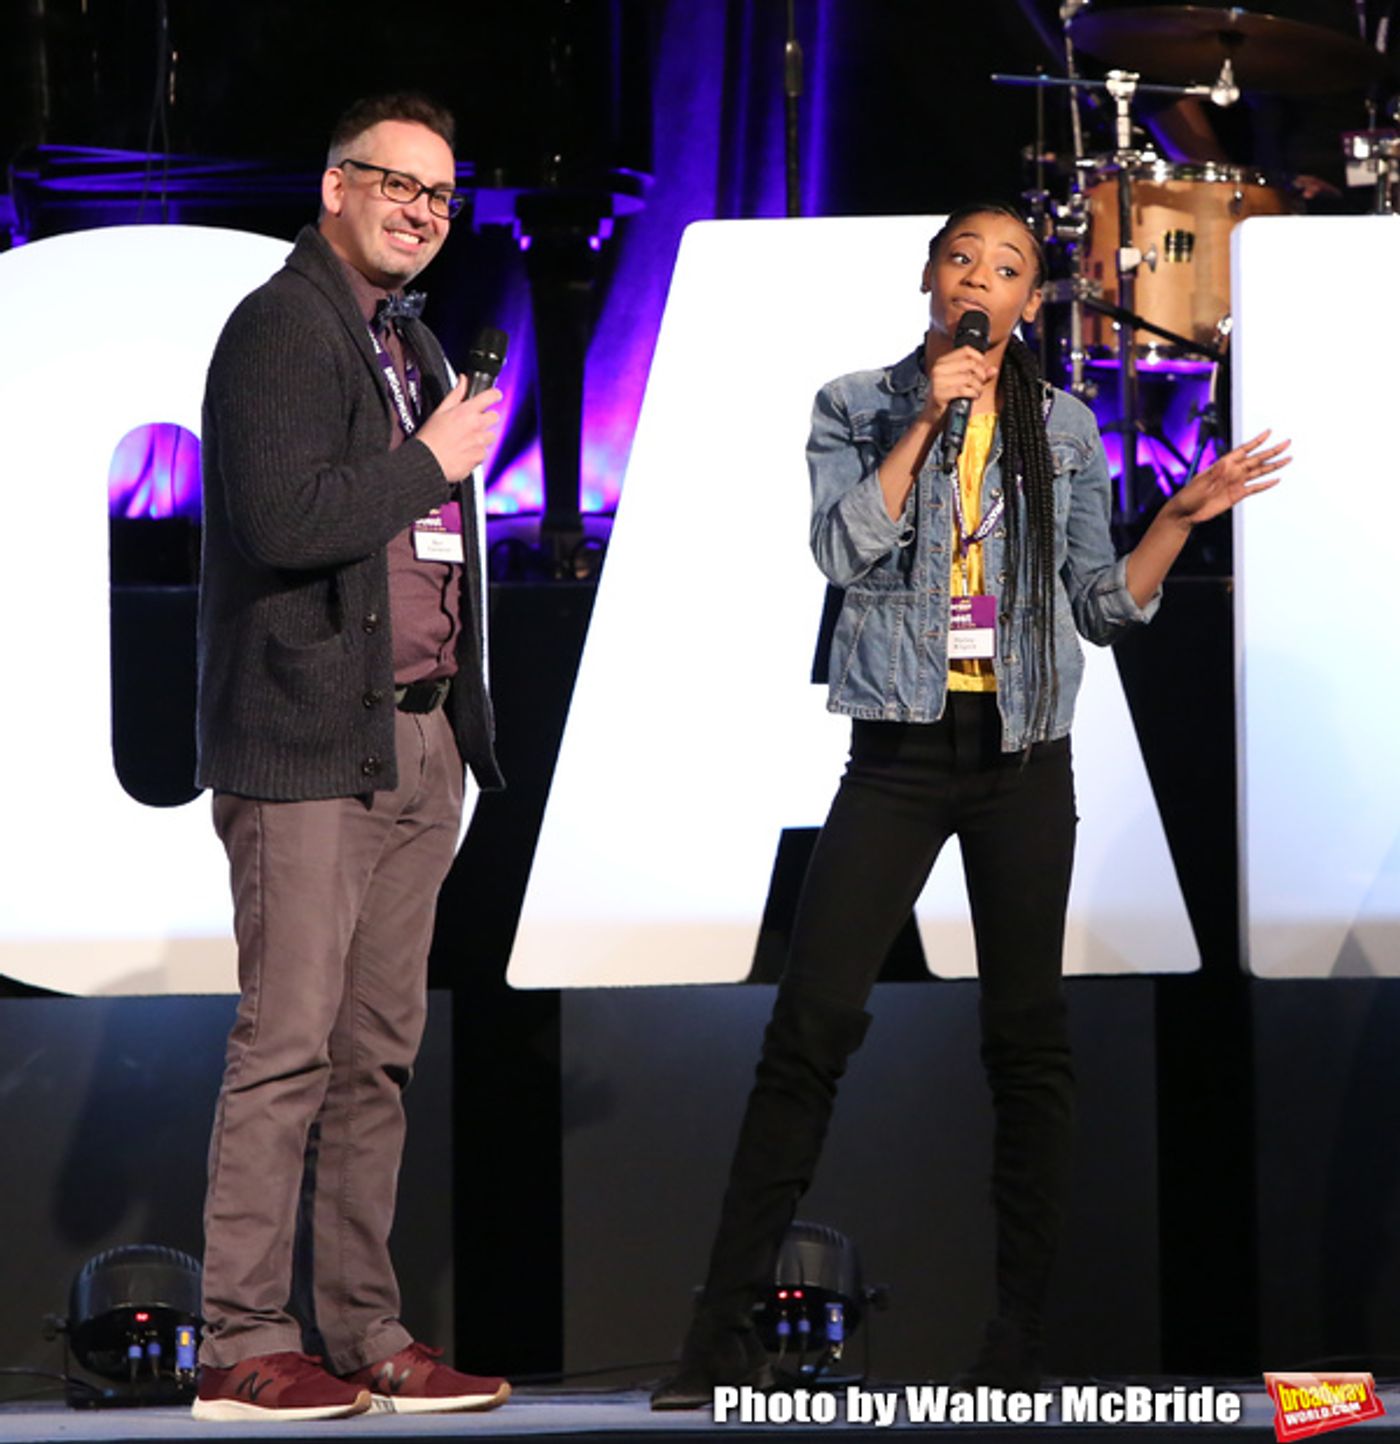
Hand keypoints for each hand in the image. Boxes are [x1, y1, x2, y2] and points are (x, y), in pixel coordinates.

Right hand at [414, 377, 501, 482]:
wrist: (427, 462)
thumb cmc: (430, 438)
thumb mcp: (440, 410)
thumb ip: (456, 394)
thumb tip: (463, 380)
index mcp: (466, 411)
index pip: (490, 396)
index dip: (494, 395)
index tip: (495, 396)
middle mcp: (476, 425)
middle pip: (495, 416)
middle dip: (487, 418)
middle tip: (474, 423)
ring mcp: (480, 441)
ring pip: (491, 435)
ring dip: (483, 436)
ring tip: (467, 439)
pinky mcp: (480, 456)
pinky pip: (485, 452)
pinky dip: (478, 452)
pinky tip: (465, 451)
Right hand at [926, 344, 993, 424]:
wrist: (932, 416)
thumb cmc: (948, 398)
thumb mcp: (962, 382)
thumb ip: (978, 374)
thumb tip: (993, 370)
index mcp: (942, 362)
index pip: (966, 350)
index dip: (979, 358)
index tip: (982, 368)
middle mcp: (939, 369)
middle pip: (970, 364)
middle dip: (981, 375)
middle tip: (980, 383)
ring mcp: (938, 381)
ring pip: (969, 378)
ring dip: (978, 386)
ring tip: (976, 392)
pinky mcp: (940, 394)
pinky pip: (964, 390)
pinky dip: (973, 394)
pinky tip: (973, 397)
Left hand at [1168, 429, 1290, 526]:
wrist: (1185, 513)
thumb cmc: (1188, 496)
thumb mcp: (1200, 484)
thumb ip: (1214, 474)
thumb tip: (1225, 463)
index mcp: (1223, 465)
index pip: (1243, 450)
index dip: (1256, 441)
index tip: (1269, 432)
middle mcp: (1232, 471)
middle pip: (1257, 459)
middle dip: (1272, 451)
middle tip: (1287, 443)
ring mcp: (1236, 483)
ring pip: (1259, 472)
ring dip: (1274, 465)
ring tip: (1288, 458)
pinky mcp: (1237, 495)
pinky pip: (1255, 488)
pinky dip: (1266, 484)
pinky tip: (1276, 479)